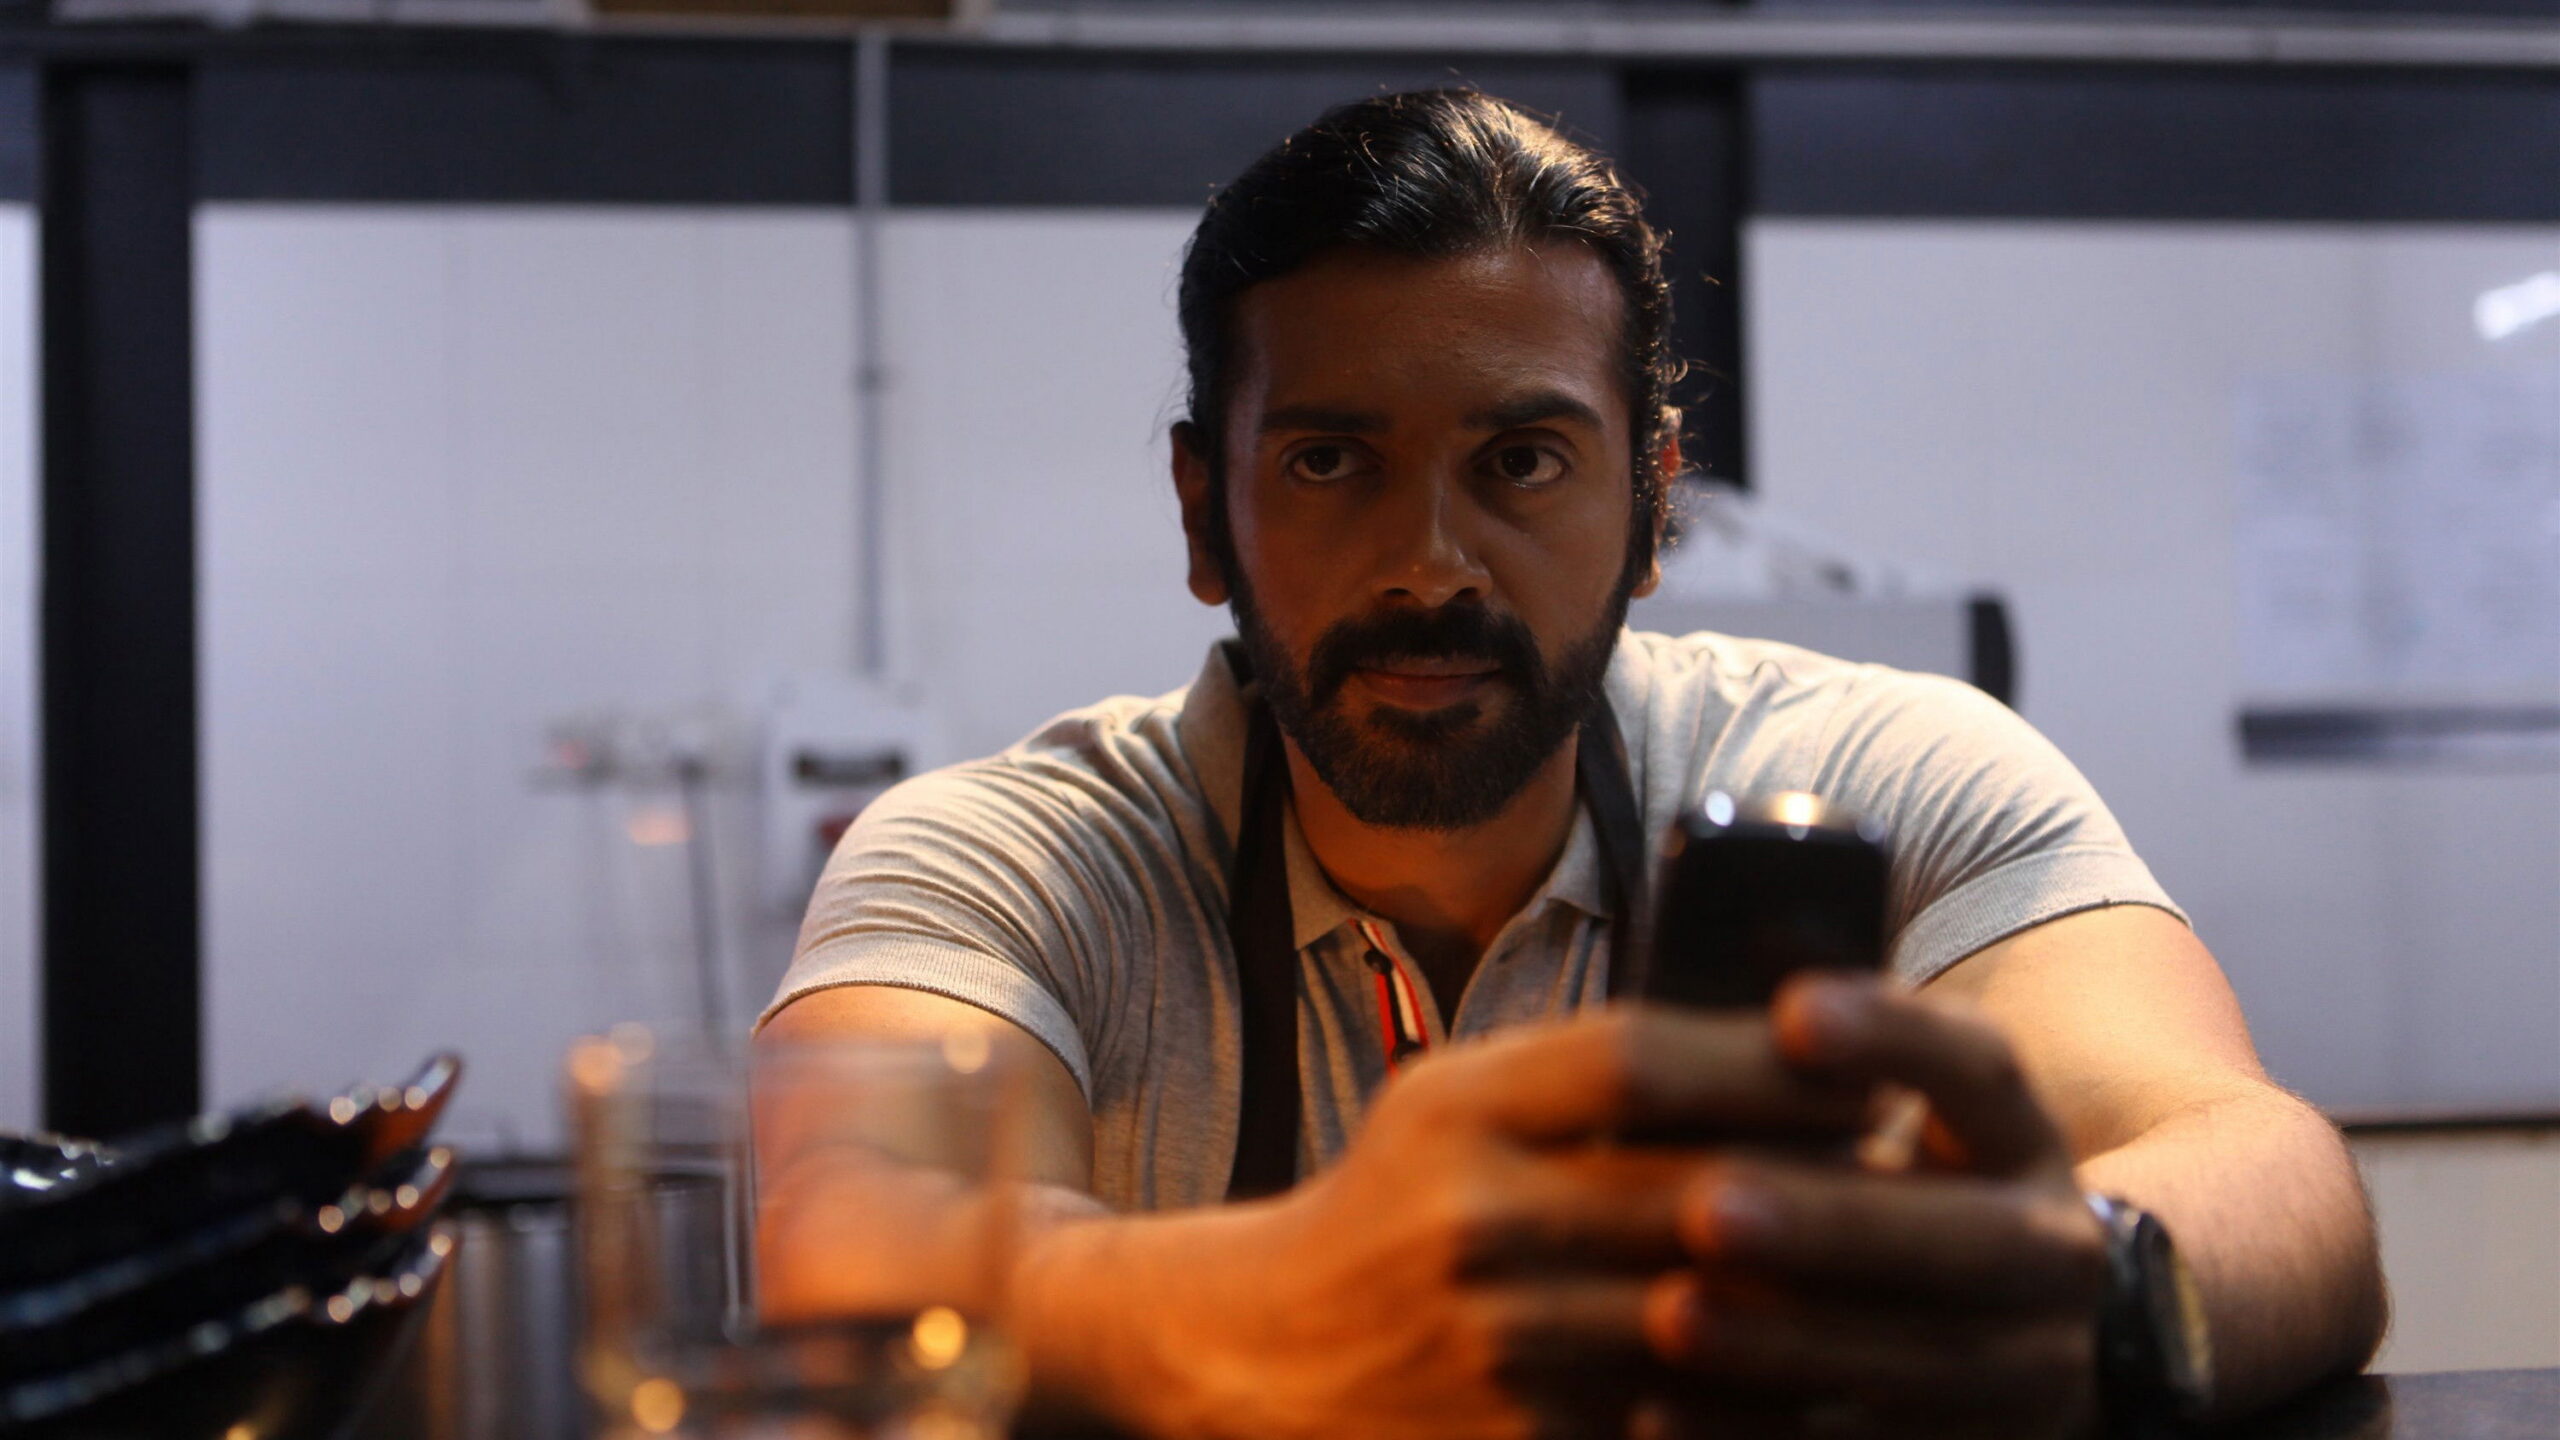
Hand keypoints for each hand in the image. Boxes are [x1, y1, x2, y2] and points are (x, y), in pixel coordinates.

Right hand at [1116, 1008, 1866, 1439]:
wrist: (1265, 1355)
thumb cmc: (1390, 1206)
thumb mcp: (1454, 1101)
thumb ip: (1584, 1071)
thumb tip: (1782, 1044)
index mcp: (1458, 1110)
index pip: (1641, 1059)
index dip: (1771, 1059)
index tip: (1867, 1065)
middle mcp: (1474, 1220)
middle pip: (1700, 1187)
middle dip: (1830, 1184)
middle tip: (1921, 1177)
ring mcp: (1500, 1344)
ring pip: (1716, 1315)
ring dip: (1826, 1297)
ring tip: (1908, 1274)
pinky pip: (1685, 1418)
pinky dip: (1767, 1394)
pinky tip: (1829, 1371)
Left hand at [1637, 973, 2109, 1438]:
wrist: (2033, 1329)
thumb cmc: (1901, 1186)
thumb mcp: (1897, 1114)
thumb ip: (1818, 1067)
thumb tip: (1706, 978)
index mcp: (2022, 1137)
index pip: (1981, 1067)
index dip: (1892, 1033)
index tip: (1790, 1008)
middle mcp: (2052, 1253)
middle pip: (1958, 1239)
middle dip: (1828, 1224)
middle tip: (1703, 1205)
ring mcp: (2033, 1370)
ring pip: (1918, 1364)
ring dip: (1788, 1345)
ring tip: (1670, 1317)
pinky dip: (1764, 1435)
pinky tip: (1658, 1416)